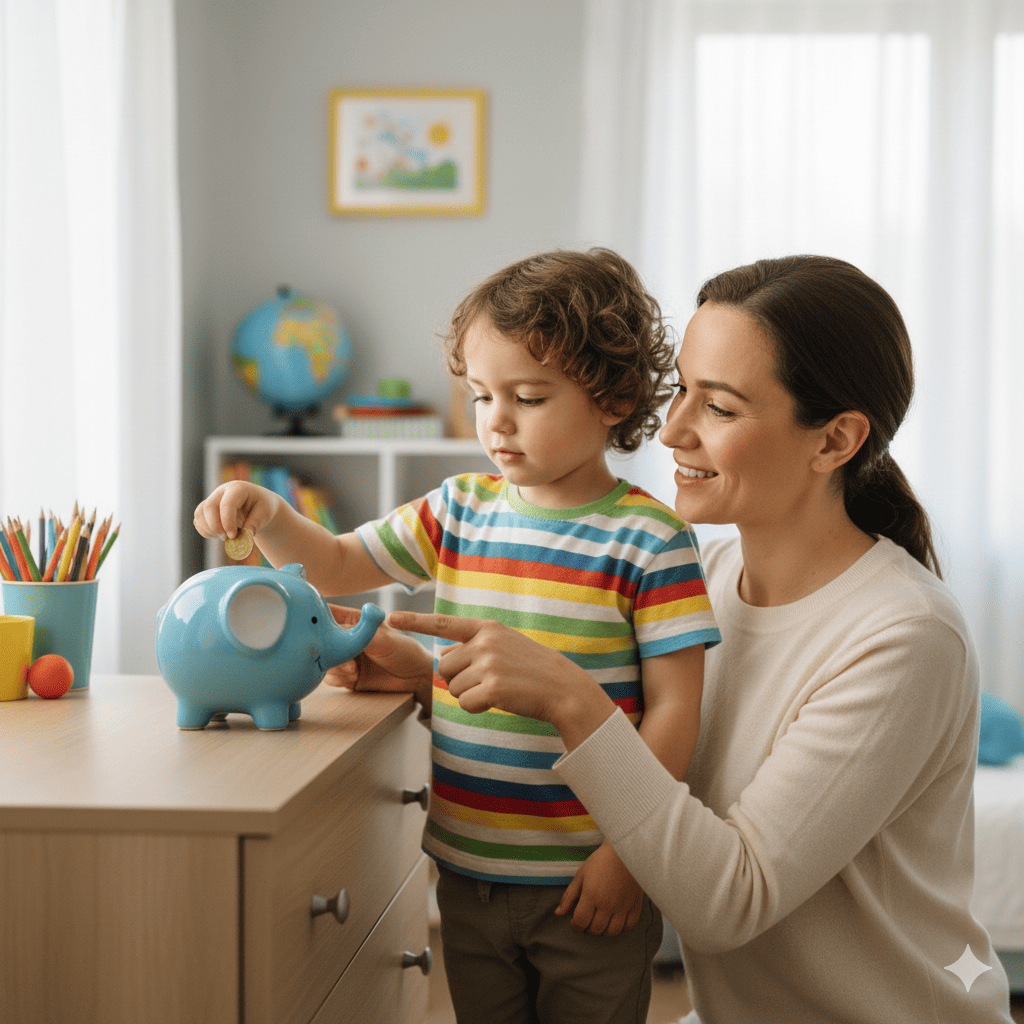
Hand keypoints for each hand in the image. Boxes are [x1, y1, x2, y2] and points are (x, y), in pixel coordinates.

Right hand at [193, 482, 278, 540]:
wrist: (258, 506)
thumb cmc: (262, 507)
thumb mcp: (265, 513)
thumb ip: (256, 523)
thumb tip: (247, 533)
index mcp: (238, 488)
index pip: (226, 504)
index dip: (227, 522)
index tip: (233, 536)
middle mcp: (222, 491)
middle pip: (208, 507)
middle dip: (216, 527)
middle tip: (227, 539)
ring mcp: (212, 499)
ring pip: (200, 514)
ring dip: (210, 530)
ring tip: (225, 537)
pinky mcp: (207, 509)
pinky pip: (198, 521)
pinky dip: (206, 531)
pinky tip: (220, 535)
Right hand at [323, 604, 433, 706]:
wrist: (416, 679)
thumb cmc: (405, 651)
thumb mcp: (384, 639)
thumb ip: (360, 634)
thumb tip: (336, 631)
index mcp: (356, 622)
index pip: (330, 613)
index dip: (319, 617)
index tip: (315, 625)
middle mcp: (348, 639)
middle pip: (324, 641)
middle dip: (330, 650)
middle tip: (345, 658)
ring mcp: (347, 658)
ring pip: (325, 660)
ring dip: (335, 666)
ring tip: (352, 670)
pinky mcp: (347, 676)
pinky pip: (330, 677)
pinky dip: (338, 678)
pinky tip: (352, 677)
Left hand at [386, 611, 616, 749]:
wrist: (564, 688)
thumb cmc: (533, 670)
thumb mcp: (505, 644)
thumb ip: (475, 646)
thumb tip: (444, 657)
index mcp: (487, 628)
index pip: (443, 623)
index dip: (413, 621)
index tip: (388, 618)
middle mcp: (485, 642)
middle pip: (444, 667)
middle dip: (460, 679)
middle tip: (490, 680)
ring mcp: (489, 664)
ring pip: (453, 688)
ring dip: (470, 695)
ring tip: (498, 689)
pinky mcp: (493, 688)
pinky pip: (466, 704)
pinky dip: (479, 708)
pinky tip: (500, 701)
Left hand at [556, 842, 644, 935]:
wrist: (625, 851)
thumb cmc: (601, 861)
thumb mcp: (581, 875)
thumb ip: (569, 896)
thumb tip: (558, 913)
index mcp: (591, 896)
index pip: (580, 922)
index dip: (576, 925)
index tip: (576, 921)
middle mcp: (607, 905)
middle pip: (595, 930)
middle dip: (588, 927)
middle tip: (588, 918)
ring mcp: (622, 907)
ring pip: (612, 932)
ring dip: (604, 930)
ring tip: (601, 920)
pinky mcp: (635, 905)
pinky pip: (629, 926)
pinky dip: (622, 928)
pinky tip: (616, 919)